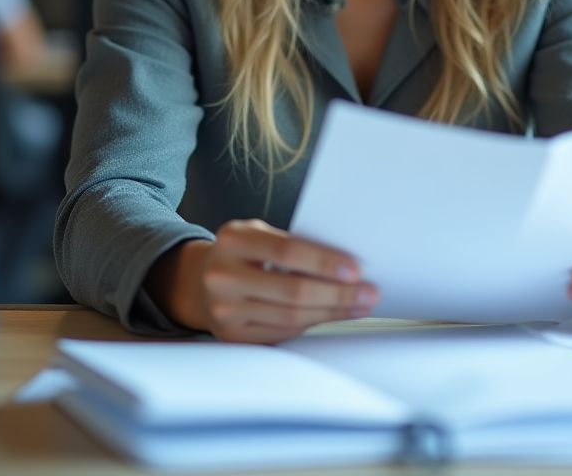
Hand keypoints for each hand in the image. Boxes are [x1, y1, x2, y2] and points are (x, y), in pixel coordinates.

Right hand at [147, 219, 378, 343]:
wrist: (203, 280)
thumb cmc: (244, 252)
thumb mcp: (259, 234)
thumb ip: (294, 244)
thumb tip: (347, 264)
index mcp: (233, 239)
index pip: (287, 250)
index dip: (325, 261)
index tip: (356, 268)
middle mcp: (223, 275)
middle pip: (293, 290)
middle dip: (338, 293)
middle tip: (369, 293)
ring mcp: (224, 310)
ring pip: (292, 316)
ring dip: (333, 312)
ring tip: (359, 305)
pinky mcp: (231, 336)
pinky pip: (282, 332)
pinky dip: (313, 323)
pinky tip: (333, 314)